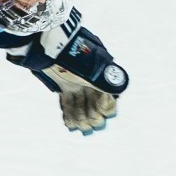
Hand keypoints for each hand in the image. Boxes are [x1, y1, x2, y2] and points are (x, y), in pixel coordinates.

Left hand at [30, 20, 127, 135]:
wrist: (53, 49)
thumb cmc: (75, 58)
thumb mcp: (94, 72)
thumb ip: (108, 83)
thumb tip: (121, 89)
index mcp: (102, 77)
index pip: (109, 97)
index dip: (106, 107)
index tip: (100, 110)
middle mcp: (92, 82)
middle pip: (95, 105)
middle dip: (93, 116)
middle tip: (88, 124)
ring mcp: (78, 85)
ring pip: (82, 106)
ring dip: (81, 117)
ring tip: (78, 126)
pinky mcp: (65, 87)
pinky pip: (69, 103)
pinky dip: (69, 114)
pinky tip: (69, 124)